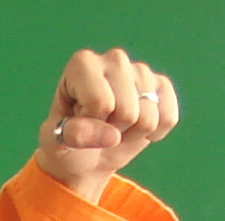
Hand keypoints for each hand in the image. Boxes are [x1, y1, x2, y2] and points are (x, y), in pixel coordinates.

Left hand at [35, 47, 178, 201]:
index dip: (91, 125)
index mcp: (82, 64)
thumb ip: (74, 135)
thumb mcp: (56, 143)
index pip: (100, 103)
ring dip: (131, 134)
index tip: (79, 122)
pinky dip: (153, 134)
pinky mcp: (161, 86)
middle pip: (127, 111)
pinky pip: (168, 118)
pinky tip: (135, 128)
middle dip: (113, 130)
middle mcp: (114, 59)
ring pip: (149, 117)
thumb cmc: (65, 145)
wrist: (85, 157)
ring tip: (114, 128)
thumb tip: (112, 135)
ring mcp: (140, 70)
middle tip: (98, 128)